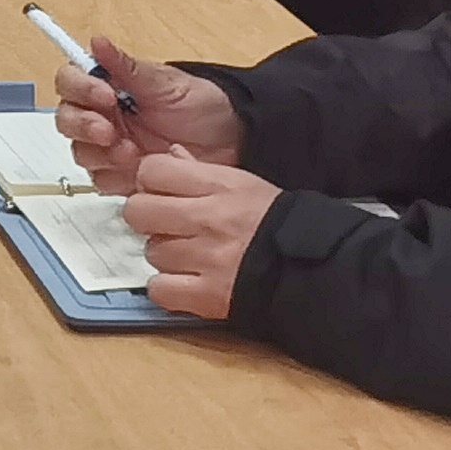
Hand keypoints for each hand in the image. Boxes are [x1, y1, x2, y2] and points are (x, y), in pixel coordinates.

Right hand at [56, 39, 243, 191]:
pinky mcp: (122, 175)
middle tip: (108, 131)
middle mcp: (102, 116)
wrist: (232, 142)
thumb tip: (97, 41)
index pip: (71, 81)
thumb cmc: (201, 106)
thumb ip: (127, 67)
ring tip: (131, 153)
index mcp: (107, 86)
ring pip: (81, 151)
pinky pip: (101, 180)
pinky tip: (136, 170)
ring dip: (100, 153)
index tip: (105, 95)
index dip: (79, 88)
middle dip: (83, 125)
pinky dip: (114, 176)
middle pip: (67, 119)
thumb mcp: (167, 83)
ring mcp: (110, 147)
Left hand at [119, 153, 278, 319]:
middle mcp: (208, 219)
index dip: (149, 181)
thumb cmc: (273, 220)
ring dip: (164, 255)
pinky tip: (183, 282)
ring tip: (188, 255)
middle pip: (138, 212)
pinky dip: (166, 288)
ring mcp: (206, 259)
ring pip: (151, 252)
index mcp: (217, 186)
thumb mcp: (242, 183)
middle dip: (148, 218)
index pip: (152, 171)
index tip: (161, 192)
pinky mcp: (207, 296)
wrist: (312, 267)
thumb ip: (200, 169)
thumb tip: (170, 154)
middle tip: (166, 225)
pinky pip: (159, 289)